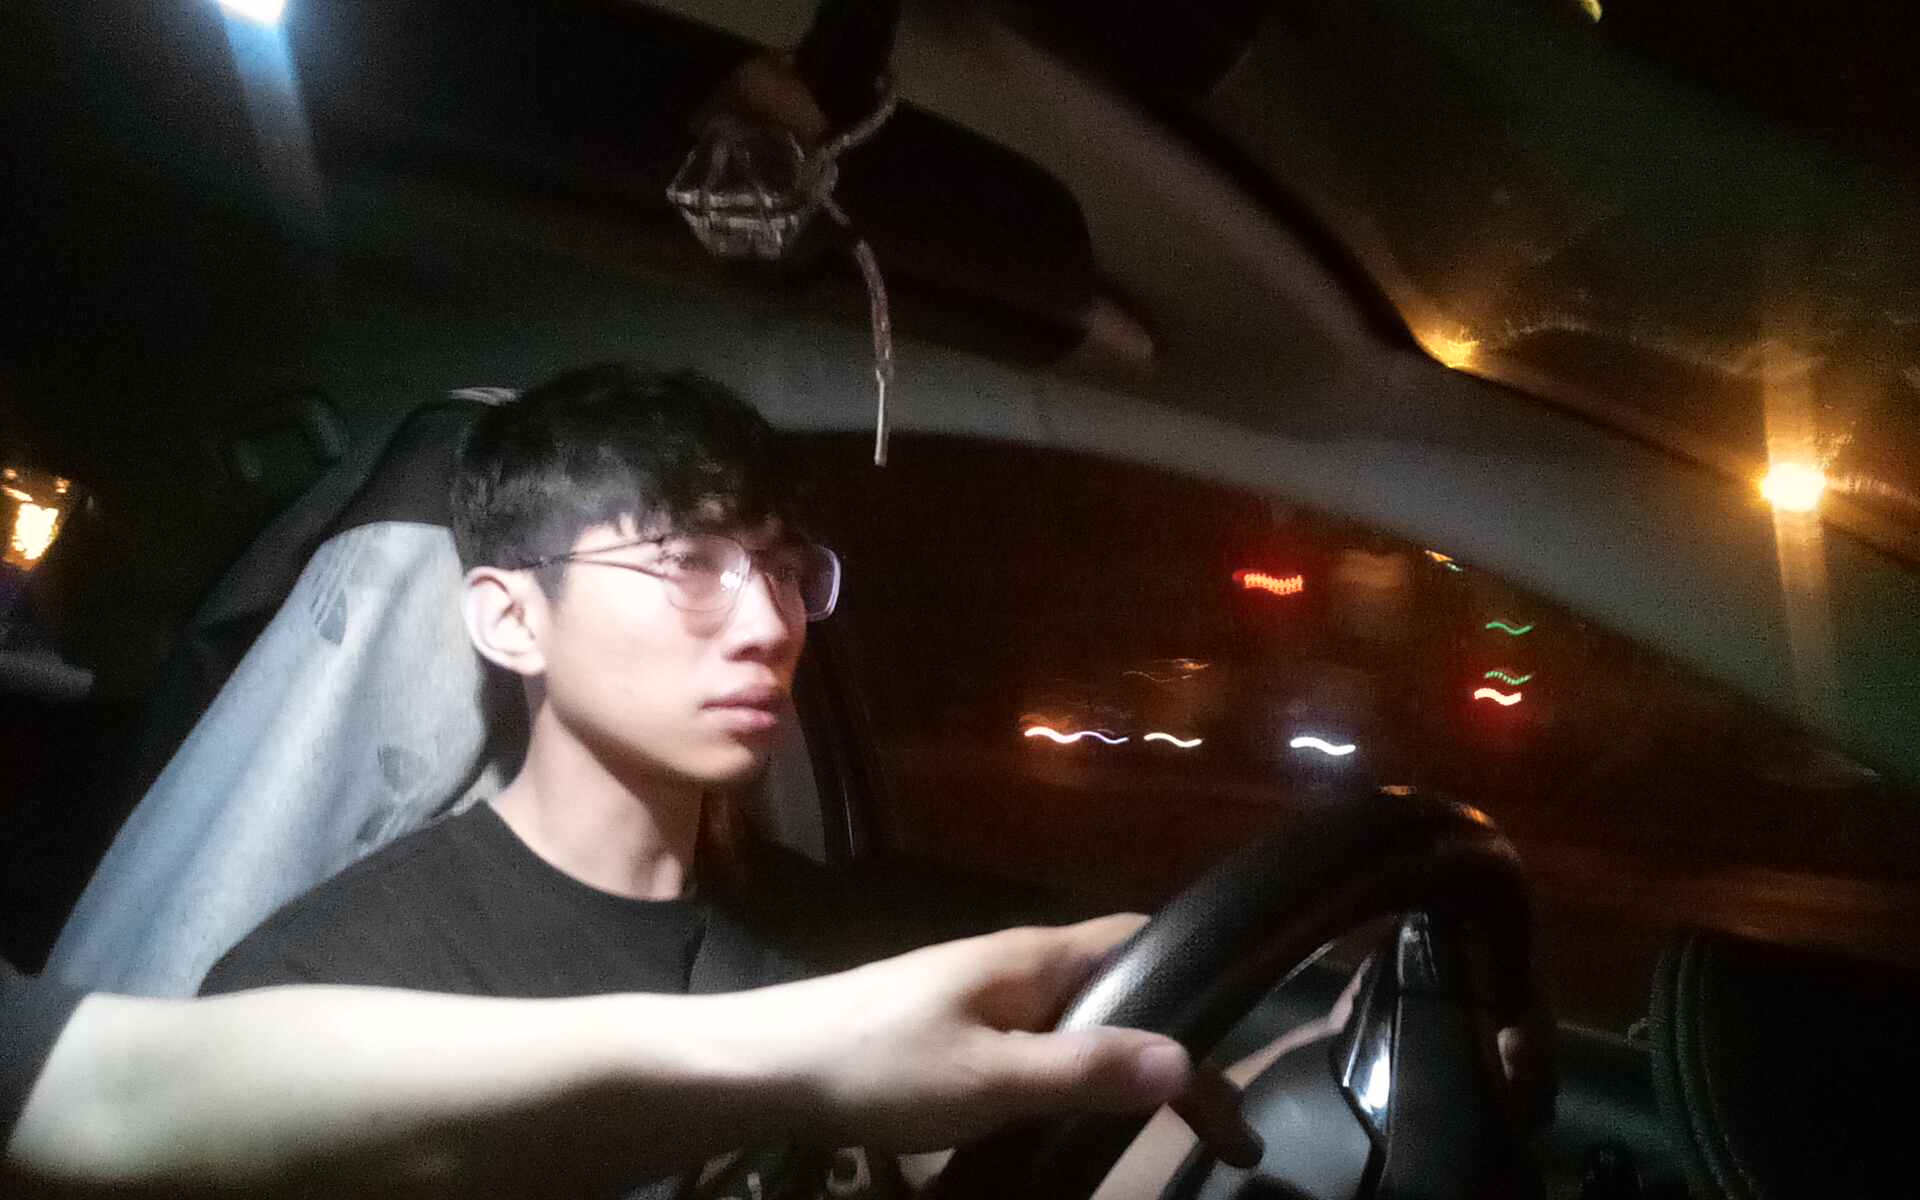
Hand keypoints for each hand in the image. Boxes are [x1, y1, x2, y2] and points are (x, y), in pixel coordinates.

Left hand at [756, 915, 1261, 1163]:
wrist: (765, 1067)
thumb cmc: (877, 1064)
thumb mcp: (990, 1079)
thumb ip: (1085, 1070)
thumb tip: (1186, 1059)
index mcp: (1034, 959)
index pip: (1141, 941)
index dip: (1200, 981)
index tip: (1244, 1051)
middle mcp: (1017, 964)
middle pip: (1119, 990)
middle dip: (1175, 1047)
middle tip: (1221, 1130)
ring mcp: (982, 996)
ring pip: (1081, 1019)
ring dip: (1129, 1067)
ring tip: (1170, 1128)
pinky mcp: (953, 1030)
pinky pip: (1041, 1043)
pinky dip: (1080, 1076)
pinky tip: (1079, 1116)